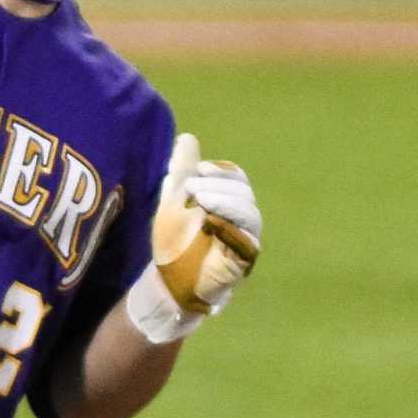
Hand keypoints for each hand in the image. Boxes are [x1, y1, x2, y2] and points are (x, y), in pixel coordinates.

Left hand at [124, 134, 262, 343]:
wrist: (166, 279)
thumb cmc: (174, 240)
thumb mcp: (173, 201)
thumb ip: (182, 171)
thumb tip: (187, 138)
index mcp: (230, 201)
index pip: (236, 178)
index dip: (220, 170)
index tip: (197, 169)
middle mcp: (243, 219)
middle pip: (244, 192)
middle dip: (219, 185)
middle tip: (192, 188)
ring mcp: (246, 240)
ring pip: (250, 213)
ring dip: (225, 201)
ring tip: (200, 200)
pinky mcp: (244, 261)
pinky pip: (248, 241)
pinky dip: (230, 227)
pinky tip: (210, 220)